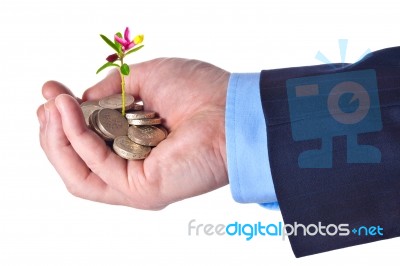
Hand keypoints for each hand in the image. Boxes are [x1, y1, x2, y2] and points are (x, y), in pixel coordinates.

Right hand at [37, 58, 229, 209]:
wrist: (233, 109)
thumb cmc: (200, 91)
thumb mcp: (146, 80)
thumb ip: (110, 91)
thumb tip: (81, 98)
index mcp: (137, 144)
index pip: (90, 140)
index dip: (66, 116)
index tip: (52, 91)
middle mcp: (135, 167)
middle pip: (78, 160)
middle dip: (56, 129)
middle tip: (47, 100)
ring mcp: (136, 183)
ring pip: (78, 172)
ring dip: (58, 137)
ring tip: (52, 107)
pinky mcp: (141, 190)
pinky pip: (96, 168)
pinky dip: (76, 138)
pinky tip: (68, 112)